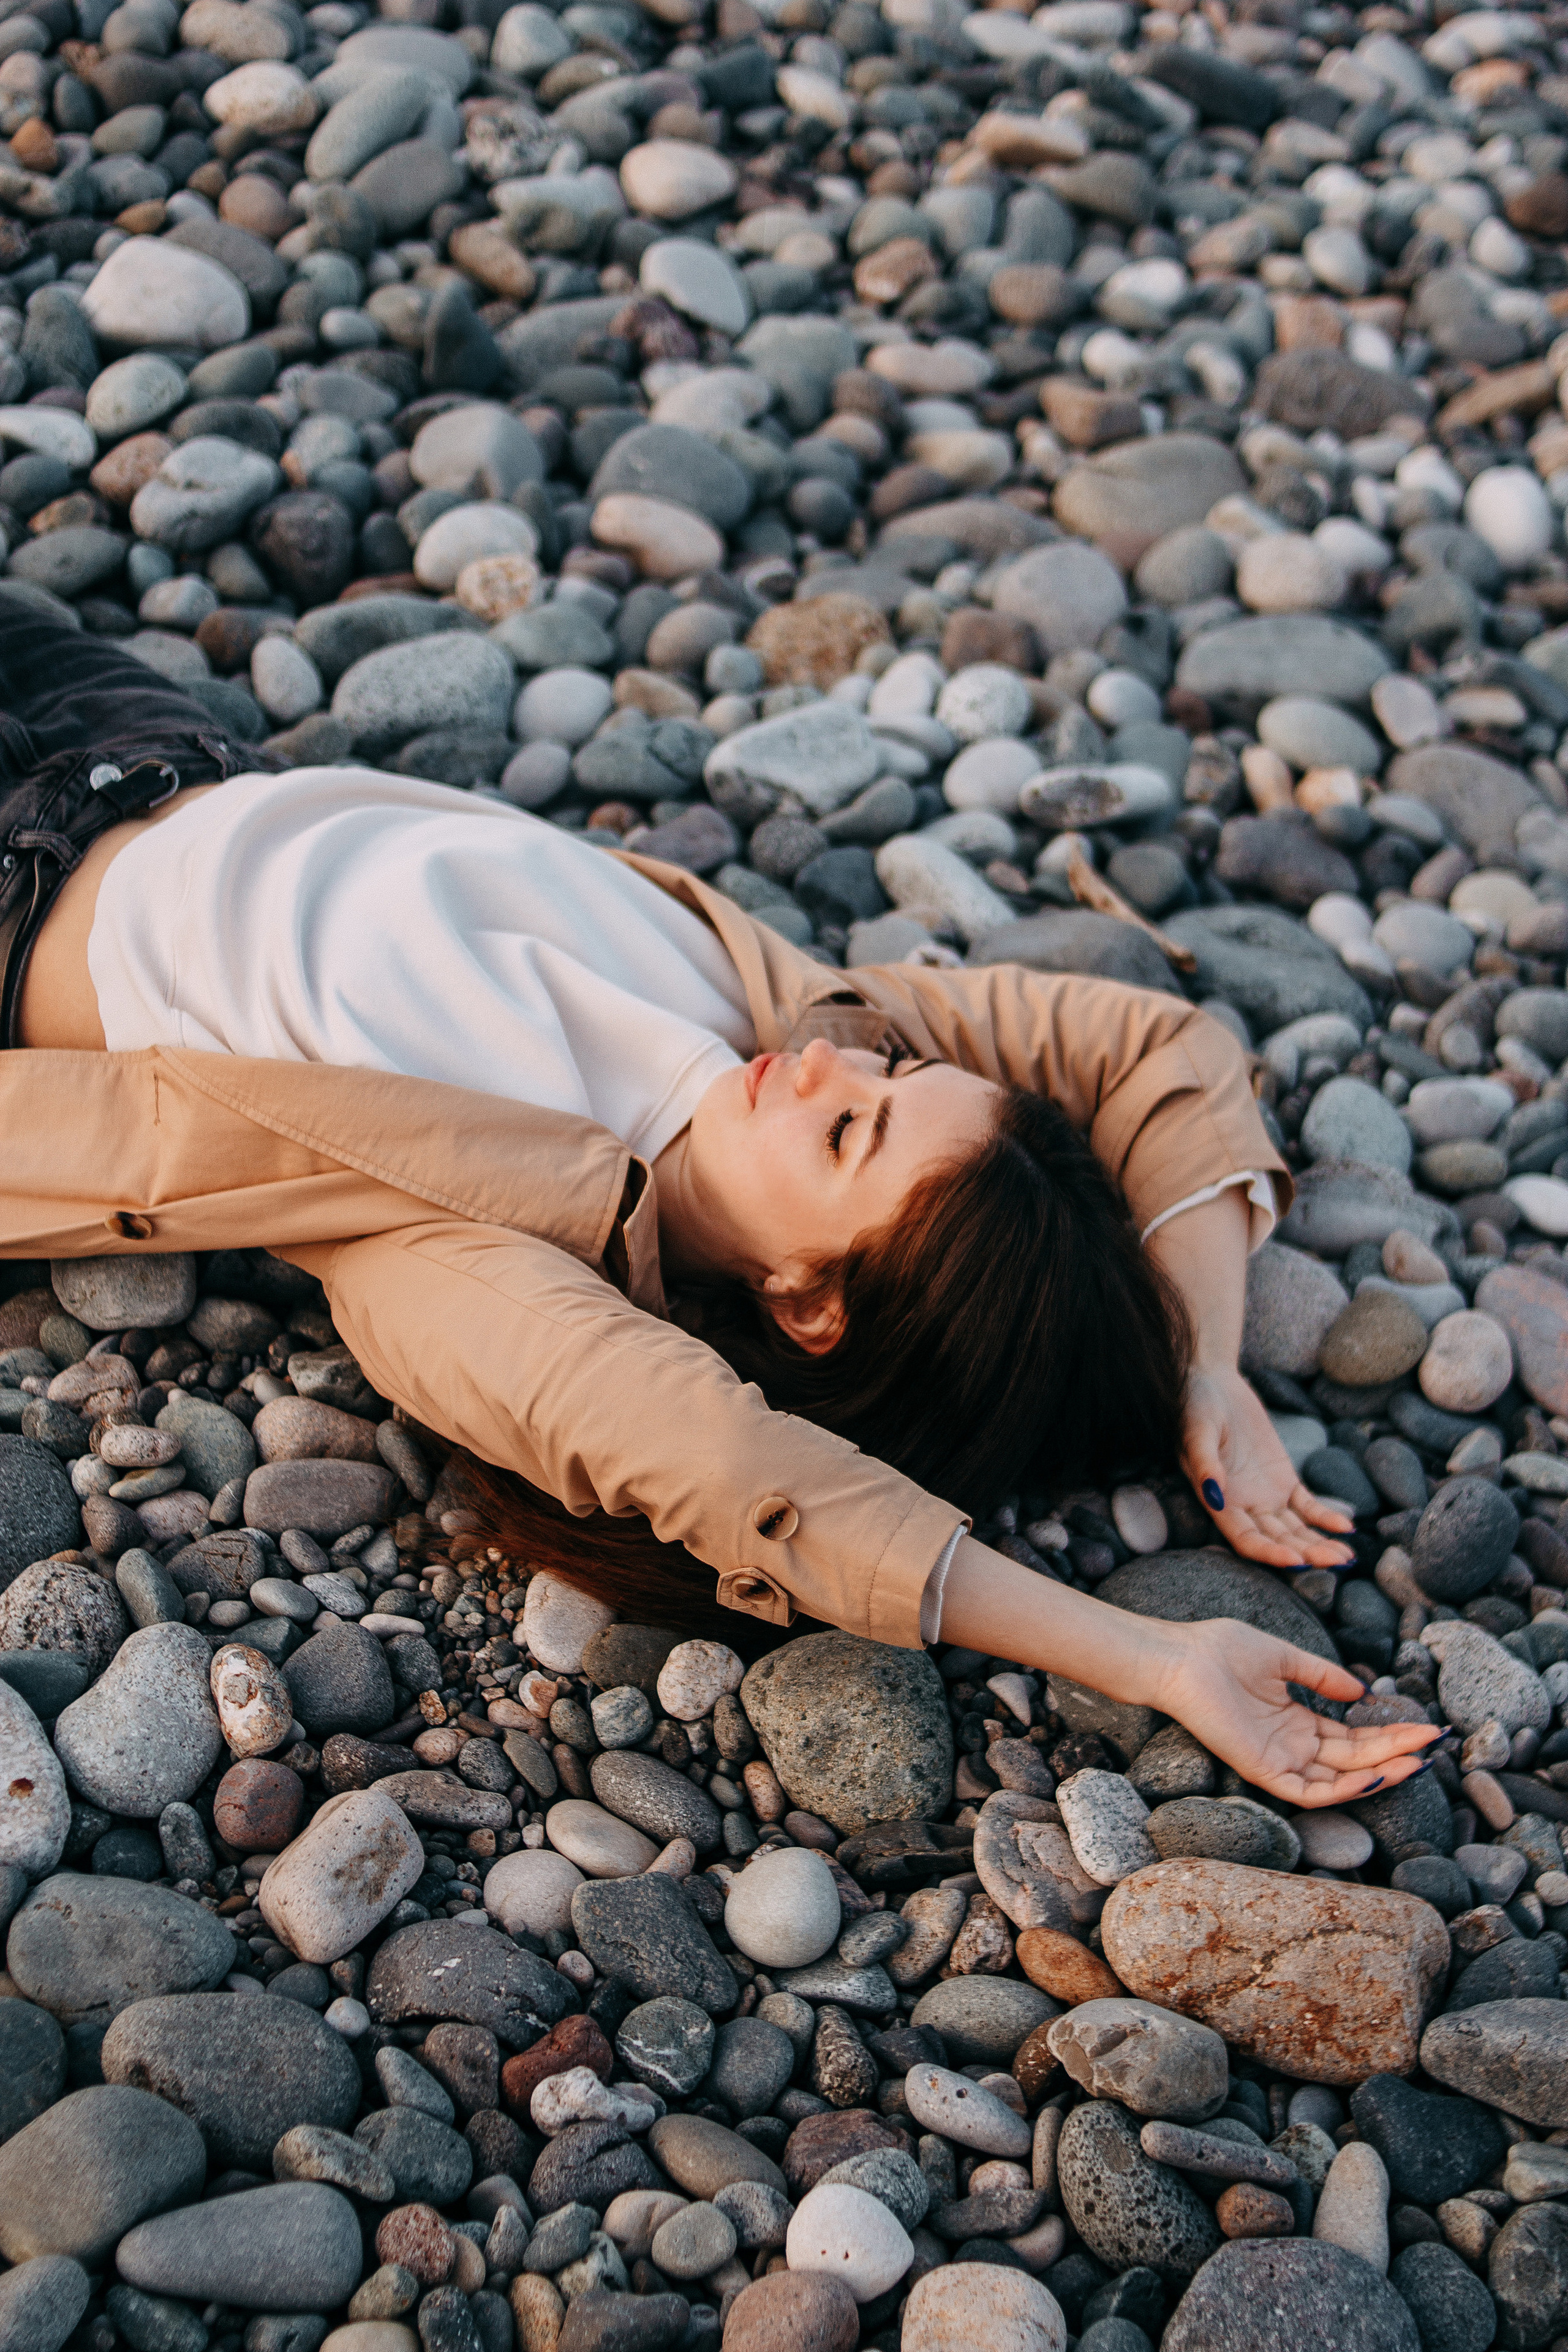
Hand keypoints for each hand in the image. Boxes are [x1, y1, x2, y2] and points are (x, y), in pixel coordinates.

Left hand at [1154, 1618, 1439, 1807]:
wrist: (1180, 1657)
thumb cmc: (1220, 1650)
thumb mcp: (1283, 1657)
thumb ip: (1321, 1675)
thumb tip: (1362, 1690)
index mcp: (1295, 1721)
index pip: (1351, 1737)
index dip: (1387, 1733)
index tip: (1422, 1724)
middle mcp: (1291, 1746)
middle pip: (1354, 1759)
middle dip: (1394, 1752)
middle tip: (1431, 1742)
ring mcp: (1278, 1760)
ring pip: (1339, 1779)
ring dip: (1380, 1772)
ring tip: (1416, 1760)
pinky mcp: (1263, 1771)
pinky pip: (1309, 1791)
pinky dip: (1343, 1788)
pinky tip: (1375, 1773)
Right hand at [1182, 1362, 1356, 1570]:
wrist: (1212, 1381)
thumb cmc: (1195, 1406)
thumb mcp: (1197, 1431)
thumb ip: (1205, 1462)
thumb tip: (1215, 1495)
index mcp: (1219, 1502)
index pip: (1245, 1539)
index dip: (1269, 1553)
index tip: (1297, 1561)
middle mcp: (1243, 1505)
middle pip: (1278, 1540)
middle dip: (1307, 1554)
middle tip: (1338, 1564)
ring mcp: (1266, 1494)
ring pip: (1296, 1529)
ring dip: (1320, 1543)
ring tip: (1348, 1557)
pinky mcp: (1284, 1478)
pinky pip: (1308, 1505)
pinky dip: (1326, 1517)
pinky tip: (1347, 1527)